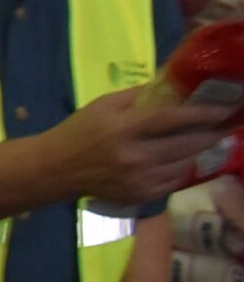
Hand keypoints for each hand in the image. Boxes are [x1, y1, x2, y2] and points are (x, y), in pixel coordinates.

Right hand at [49, 91, 232, 207]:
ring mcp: (139, 179)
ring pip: (184, 164)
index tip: (223, 110)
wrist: (55, 169)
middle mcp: (134, 157)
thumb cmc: (79, 131)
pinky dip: (183, 169)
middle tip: (226, 125)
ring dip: (200, 151)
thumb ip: (139, 96)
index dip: (201, 114)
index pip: (171, 120)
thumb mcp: (103, 105)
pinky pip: (174, 182)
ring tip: (210, 140)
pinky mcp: (140, 195)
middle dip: (211, 134)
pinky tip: (185, 159)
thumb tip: (174, 85)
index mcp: (123, 129)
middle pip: (185, 144)